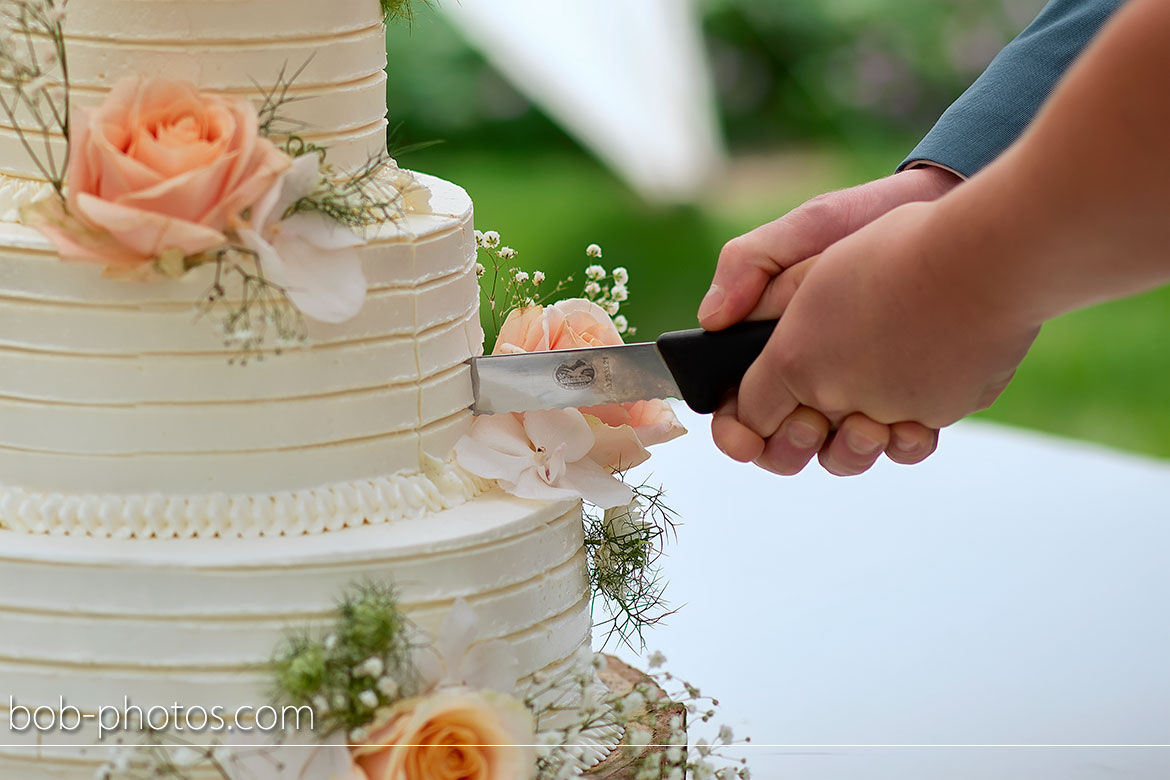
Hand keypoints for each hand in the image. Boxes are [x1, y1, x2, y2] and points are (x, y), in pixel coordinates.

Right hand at [701, 166, 959, 474]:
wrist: (946, 219)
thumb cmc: (867, 221)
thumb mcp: (804, 229)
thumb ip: (748, 263)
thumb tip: (710, 319)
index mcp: (777, 347)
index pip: (740, 409)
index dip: (736, 434)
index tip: (747, 441)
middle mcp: (817, 379)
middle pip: (785, 448)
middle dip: (792, 448)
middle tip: (815, 423)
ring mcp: (866, 394)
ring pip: (842, 456)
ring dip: (850, 454)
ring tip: (871, 426)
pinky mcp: (914, 400)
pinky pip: (901, 446)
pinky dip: (904, 446)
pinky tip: (914, 424)